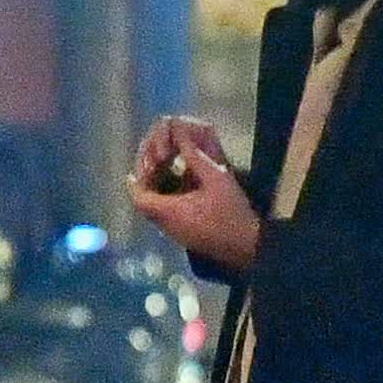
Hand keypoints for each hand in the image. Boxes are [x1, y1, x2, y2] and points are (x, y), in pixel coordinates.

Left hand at [128, 129, 260, 270]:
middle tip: (152, 167)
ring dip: (156, 193)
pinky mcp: (185, 238)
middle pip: (145, 205)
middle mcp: (167, 226)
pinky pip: (166, 218)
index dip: (135, 181)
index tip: (136, 169)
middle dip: (145, 184)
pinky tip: (180, 189)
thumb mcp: (216, 178)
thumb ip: (195, 156)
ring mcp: (175, 234)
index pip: (139, 197)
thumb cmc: (231, 211)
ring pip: (155, 212)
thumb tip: (180, 137)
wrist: (247, 245)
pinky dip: (166, 202)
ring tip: (165, 174)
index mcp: (169, 211)